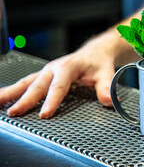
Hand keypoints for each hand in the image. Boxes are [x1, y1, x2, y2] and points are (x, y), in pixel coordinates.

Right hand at [0, 34, 119, 118]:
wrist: (95, 52)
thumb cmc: (98, 62)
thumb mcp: (106, 73)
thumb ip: (106, 88)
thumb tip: (109, 101)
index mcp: (69, 67)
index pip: (59, 86)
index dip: (52, 101)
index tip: (45, 114)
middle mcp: (54, 68)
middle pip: (37, 85)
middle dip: (25, 99)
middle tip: (14, 112)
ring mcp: (47, 71)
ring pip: (26, 82)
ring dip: (11, 92)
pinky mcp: (44, 75)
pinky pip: (26, 83)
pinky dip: (13, 90)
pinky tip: (3, 97)